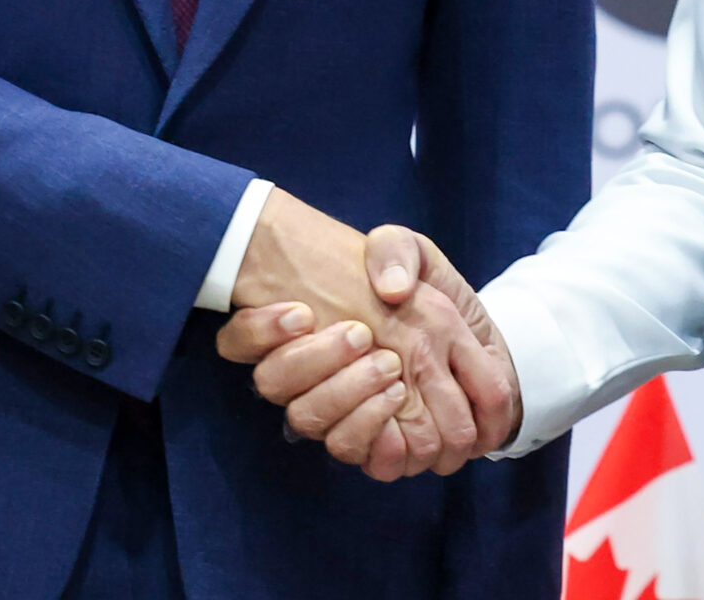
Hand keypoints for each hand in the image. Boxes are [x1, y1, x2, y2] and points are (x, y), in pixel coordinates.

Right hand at [221, 221, 521, 481]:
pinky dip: (370, 430)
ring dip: (345, 394)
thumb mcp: (414, 254)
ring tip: (391, 369)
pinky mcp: (367, 442)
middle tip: (362, 335)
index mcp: (300, 327)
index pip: (238, 339)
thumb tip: (389, 286)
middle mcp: (305, 374)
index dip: (255, 331)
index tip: (302, 313)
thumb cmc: (425, 292)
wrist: (464, 338)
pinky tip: (395, 400)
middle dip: (314, 359)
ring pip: (306, 419)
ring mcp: (332, 410)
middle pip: (272, 381)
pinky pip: (350, 450)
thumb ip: (394, 252)